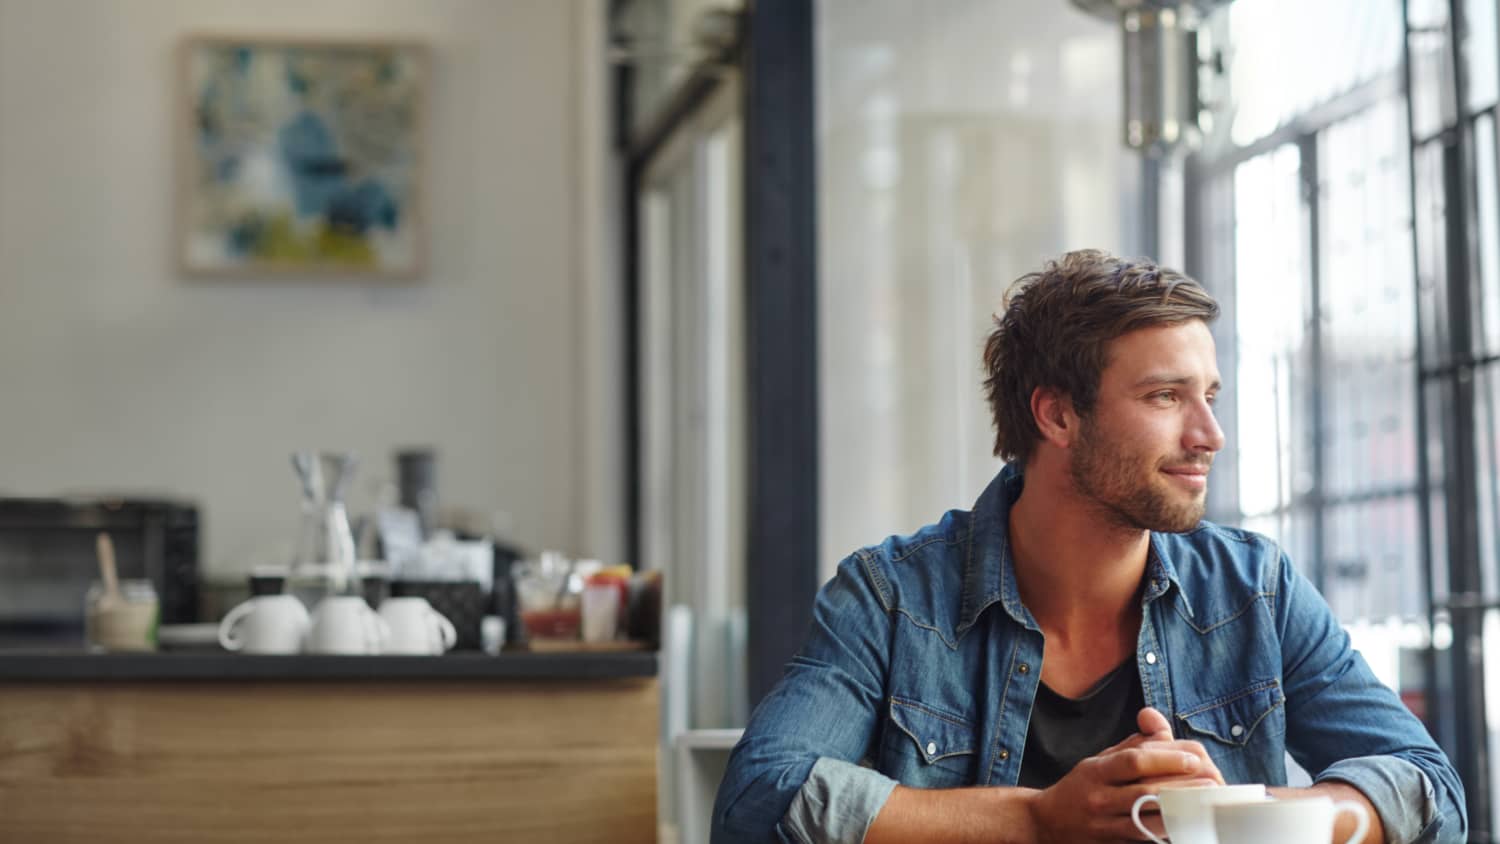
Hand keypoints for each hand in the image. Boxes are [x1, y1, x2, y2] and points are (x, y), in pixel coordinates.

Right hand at [1028, 710, 1222, 842]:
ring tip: (1207, 805)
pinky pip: (1144, 837)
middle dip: (1183, 787)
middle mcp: (1098, 797)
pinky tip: (1188, 826)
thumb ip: (1133, 744)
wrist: (1047, 822)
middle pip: (1145, 791)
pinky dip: (1168, 832)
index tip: (1194, 758)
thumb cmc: (1082, 786)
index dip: (1165, 759)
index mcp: (1096, 770)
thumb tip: (1157, 720)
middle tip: (1213, 782)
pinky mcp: (1112, 843)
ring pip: (1148, 819)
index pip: (1133, 761)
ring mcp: (1104, 824)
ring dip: (1182, 812)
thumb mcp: (1100, 759)